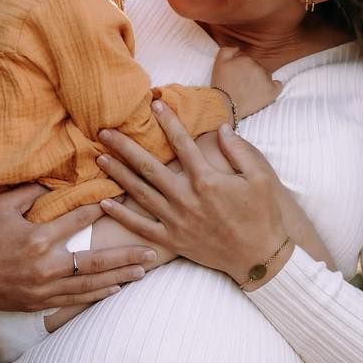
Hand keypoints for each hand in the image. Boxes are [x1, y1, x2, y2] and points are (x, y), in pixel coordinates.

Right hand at [0, 184, 153, 310]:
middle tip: (152, 251)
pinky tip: (114, 289)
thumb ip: (31, 193)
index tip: (124, 197)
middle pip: (96, 261)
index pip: (79, 220)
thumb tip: (57, 183)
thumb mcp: (1, 206)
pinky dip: (96, 294)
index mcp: (38, 238)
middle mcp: (45, 266)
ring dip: (119, 277)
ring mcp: (43, 288)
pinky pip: (73, 299)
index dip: (102, 207)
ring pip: (90, 284)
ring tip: (143, 271)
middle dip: (126, 255)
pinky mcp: (38, 302)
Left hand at [96, 103, 286, 282]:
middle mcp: (186, 198)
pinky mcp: (172, 241)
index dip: (167, 121)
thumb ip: (239, 150)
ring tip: (100, 158)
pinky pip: (141, 227)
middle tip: (104, 131)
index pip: (182, 143)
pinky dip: (121, 216)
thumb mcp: (260, 177)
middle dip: (124, 147)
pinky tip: (104, 203)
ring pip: (140, 194)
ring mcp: (176, 221)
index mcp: (207, 180)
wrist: (259, 258)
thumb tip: (222, 128)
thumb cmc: (262, 215)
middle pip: (148, 167)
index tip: (154, 104)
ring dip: (118, 174)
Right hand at [211, 46, 280, 118]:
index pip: (249, 61)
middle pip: (258, 67)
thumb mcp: (219, 62)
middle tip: (243, 85)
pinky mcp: (271, 92)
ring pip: (266, 76)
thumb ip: (228, 50)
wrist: (225, 104)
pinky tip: (265, 91)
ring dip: (260, 80)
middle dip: (252, 74)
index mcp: (247, 59)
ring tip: (250, 90)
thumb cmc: (221, 84)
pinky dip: (273, 87)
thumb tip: (238, 48)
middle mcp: (258, 67)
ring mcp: (266, 79)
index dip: (243, 69)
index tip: (238, 77)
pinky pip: (278, 85)